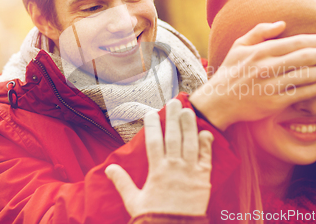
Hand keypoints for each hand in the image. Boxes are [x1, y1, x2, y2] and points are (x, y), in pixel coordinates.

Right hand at [105, 99, 212, 216]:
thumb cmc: (153, 217)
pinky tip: (205, 133)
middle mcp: (175, 167)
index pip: (154, 141)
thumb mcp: (134, 200)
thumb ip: (122, 182)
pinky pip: (206, 157)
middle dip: (173, 117)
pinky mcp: (204, 179)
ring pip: (191, 142)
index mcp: (157, 170)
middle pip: (174, 136)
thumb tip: (108, 168)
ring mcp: (191, 171)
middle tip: (174, 102)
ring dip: (189, 125)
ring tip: (188, 111)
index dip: (153, 125)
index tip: (151, 113)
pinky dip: (206, 144)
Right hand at [190, 21, 315, 130]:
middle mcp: (266, 67)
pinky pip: (300, 94)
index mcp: (260, 51)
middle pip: (304, 58)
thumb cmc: (230, 72)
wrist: (218, 101)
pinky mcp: (273, 102)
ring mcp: (270, 85)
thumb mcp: (239, 46)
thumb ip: (260, 32)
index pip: (294, 43)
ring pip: (305, 76)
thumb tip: (282, 23)